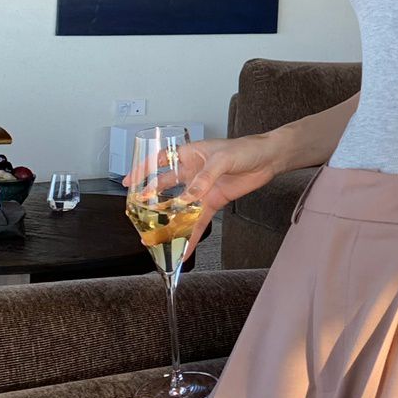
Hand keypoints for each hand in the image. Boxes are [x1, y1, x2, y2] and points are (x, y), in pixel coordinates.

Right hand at [122, 135, 278, 255]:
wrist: (268, 159)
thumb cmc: (245, 149)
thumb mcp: (223, 159)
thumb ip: (205, 178)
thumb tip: (188, 198)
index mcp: (190, 154)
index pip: (161, 160)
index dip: (143, 170)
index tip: (129, 182)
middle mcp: (192, 172)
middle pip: (166, 187)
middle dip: (151, 201)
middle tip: (138, 215)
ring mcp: (202, 189)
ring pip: (180, 208)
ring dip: (169, 222)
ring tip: (155, 238)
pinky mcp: (213, 202)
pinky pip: (199, 220)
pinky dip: (192, 235)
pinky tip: (185, 248)